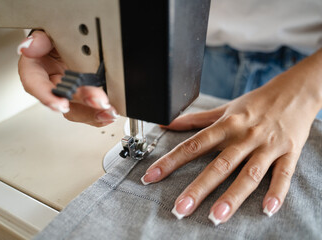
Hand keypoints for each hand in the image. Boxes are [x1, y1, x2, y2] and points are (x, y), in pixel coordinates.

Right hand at [17, 30, 117, 126]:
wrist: (68, 39)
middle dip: (82, 101)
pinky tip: (110, 112)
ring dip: (94, 113)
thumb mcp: (45, 34)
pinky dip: (101, 113)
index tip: (61, 104)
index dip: (48, 97)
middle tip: (98, 100)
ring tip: (108, 111)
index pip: (36, 86)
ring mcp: (69, 93)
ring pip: (77, 110)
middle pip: (64, 100)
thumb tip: (28, 47)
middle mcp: (52, 86)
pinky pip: (90, 110)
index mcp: (36, 72)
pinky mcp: (84, 98)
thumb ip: (39, 40)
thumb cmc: (54, 40)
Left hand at [141, 49, 321, 224]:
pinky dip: (276, 192)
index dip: (171, 161)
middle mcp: (245, 136)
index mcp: (227, 124)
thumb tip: (166, 123)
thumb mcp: (225, 109)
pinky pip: (283, 175)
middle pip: (219, 165)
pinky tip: (267, 209)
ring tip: (216, 217)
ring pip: (249, 173)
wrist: (294, 92)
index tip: (152, 176)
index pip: (194, 145)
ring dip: (233, 197)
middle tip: (180, 208)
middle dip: (199, 188)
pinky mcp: (289, 152)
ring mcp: (267, 146)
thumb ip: (195, 120)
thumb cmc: (256, 102)